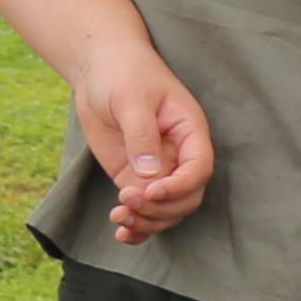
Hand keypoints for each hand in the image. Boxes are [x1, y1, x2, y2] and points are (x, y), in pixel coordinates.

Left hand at [76, 41, 214, 241]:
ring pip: (167, 210)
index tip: (150, 190)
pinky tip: (122, 233)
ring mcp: (157, 169)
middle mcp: (179, 155)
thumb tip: (149, 175)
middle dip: (160, 208)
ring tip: (118, 218)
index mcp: (190, 132)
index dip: (180, 186)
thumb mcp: (132, 98)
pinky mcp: (134, 176)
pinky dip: (137, 226)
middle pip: (187, 197)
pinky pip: (144, 209)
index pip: (200, 169)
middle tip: (126, 200)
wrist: (99, 66)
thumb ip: (142, 135)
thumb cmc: (123, 72)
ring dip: (147, 221)